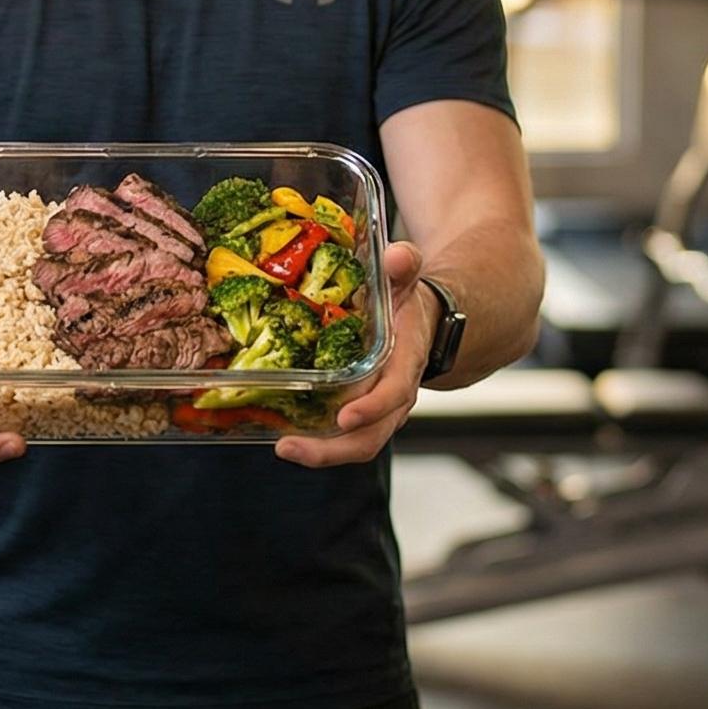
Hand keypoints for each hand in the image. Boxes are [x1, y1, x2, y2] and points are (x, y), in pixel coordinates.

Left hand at [274, 241, 424, 468]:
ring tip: (283, 449)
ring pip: (355, 444)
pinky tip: (283, 437)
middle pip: (369, 436)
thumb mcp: (407, 280)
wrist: (424, 324)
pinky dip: (316, 442)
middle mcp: (394, 396)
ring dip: (320, 453)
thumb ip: (403, 266)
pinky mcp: (360, 414)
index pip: (393, 393)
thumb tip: (396, 256)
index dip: (371, 408)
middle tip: (291, 448)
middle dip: (332, 449)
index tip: (345, 417)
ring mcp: (377, 410)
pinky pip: (342, 439)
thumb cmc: (408, 303)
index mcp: (405, 363)